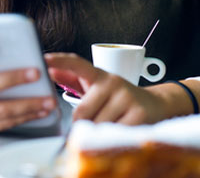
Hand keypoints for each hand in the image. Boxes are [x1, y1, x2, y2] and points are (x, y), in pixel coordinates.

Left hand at [46, 52, 166, 124]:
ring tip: (109, 127)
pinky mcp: (138, 114)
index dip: (60, 60)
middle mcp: (112, 82)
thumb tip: (51, 71)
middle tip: (92, 126)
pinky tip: (119, 131)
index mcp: (100, 75)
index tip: (44, 59)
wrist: (155, 104)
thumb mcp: (97, 87)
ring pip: (97, 126)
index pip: (77, 64)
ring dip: (99, 134)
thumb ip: (73, 80)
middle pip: (82, 113)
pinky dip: (112, 140)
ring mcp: (126, 97)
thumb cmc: (119, 98)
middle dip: (83, 126)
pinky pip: (113, 135)